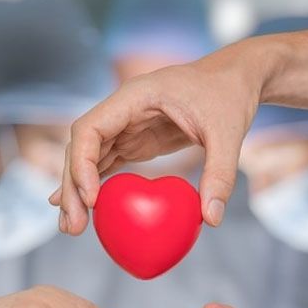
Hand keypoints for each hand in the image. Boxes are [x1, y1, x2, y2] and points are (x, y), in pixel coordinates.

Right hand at [50, 40, 266, 234]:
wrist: (235, 79)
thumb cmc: (229, 96)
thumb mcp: (228, 132)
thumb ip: (220, 173)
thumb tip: (212, 219)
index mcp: (135, 96)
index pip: (90, 128)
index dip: (82, 163)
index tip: (92, 199)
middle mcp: (121, 110)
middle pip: (81, 147)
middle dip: (72, 186)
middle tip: (74, 226)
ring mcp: (125, 126)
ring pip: (88, 158)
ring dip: (78, 191)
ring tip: (73, 228)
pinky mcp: (134, 141)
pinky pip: (106, 164)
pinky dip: (94, 187)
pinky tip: (86, 211)